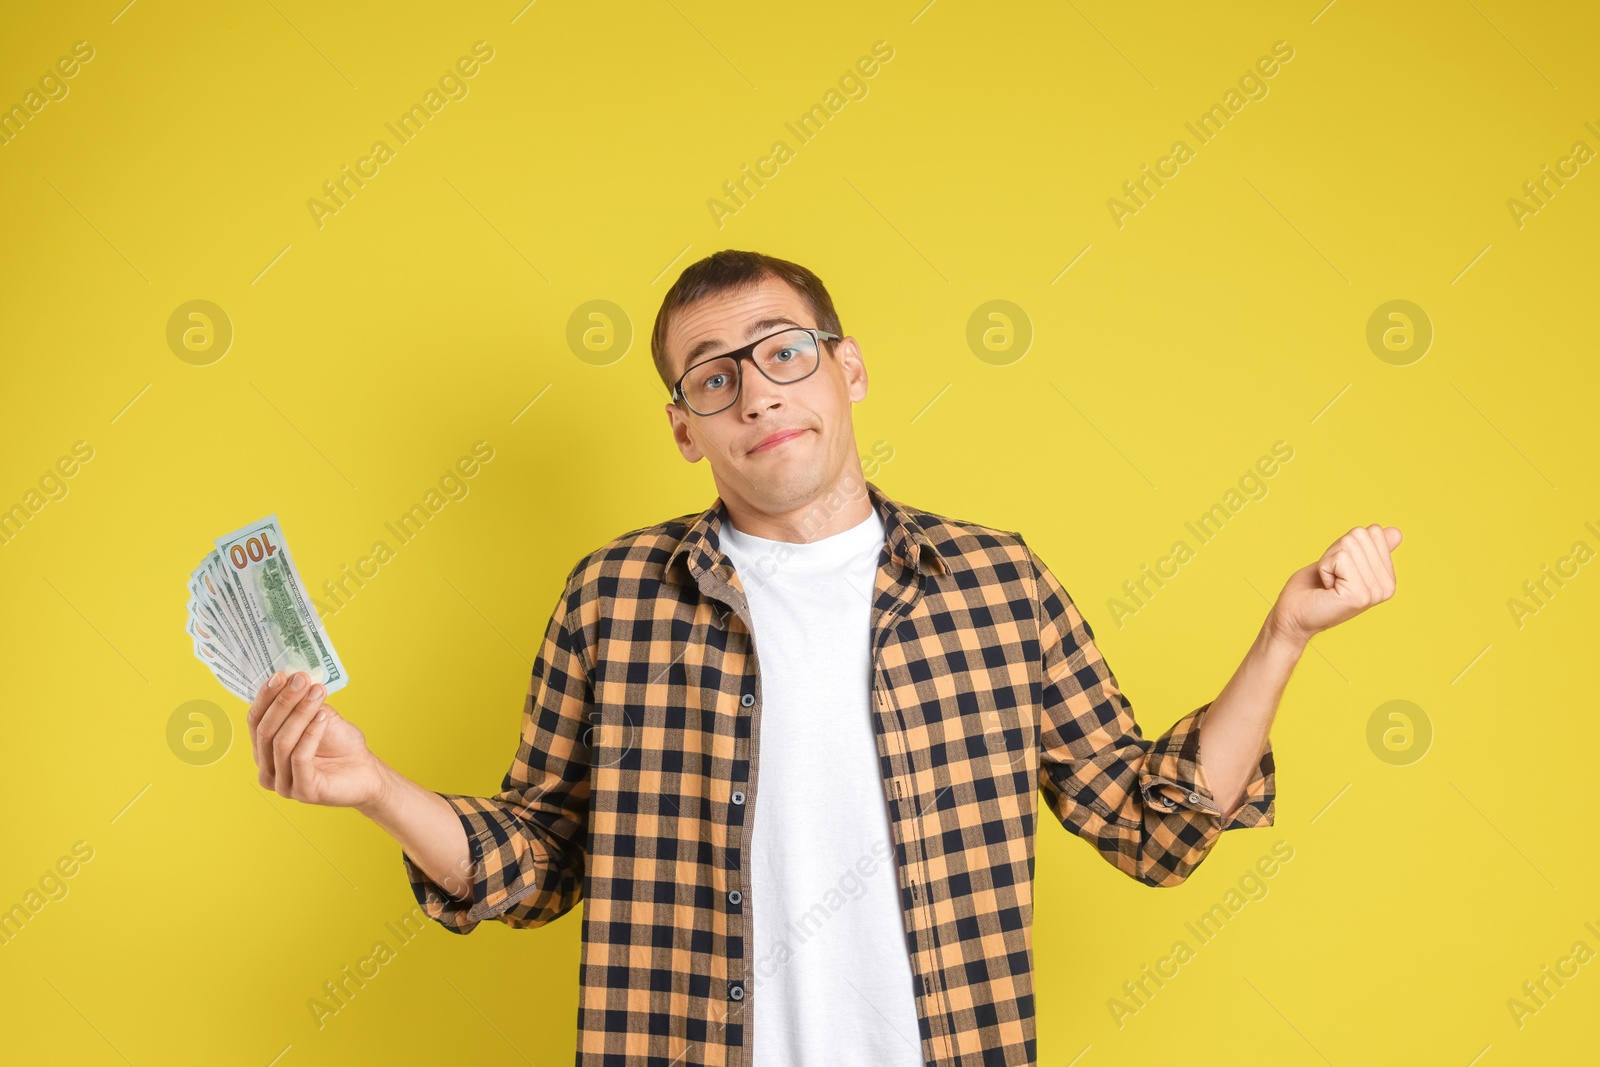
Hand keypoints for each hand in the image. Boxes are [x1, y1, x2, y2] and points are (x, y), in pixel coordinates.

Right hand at [247, 671, 386, 809]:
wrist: (367, 770)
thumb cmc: (341, 745)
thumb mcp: (319, 716)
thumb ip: (303, 702)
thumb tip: (294, 676)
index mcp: (264, 751)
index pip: (255, 720)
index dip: (265, 697)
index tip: (281, 674)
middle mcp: (267, 770)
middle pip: (266, 731)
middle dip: (284, 701)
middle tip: (301, 680)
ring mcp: (283, 784)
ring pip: (282, 743)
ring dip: (300, 713)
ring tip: (317, 692)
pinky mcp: (302, 792)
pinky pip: (299, 758)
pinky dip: (310, 733)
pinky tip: (323, 716)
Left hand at [1272, 524, 1401, 644]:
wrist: (1292, 616)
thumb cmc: (1313, 589)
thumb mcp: (1344, 562)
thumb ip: (1370, 549)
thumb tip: (1396, 532)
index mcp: (1388, 578)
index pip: (1374, 532)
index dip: (1346, 544)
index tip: (1339, 569)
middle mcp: (1387, 587)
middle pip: (1361, 535)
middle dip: (1336, 551)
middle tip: (1331, 577)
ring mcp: (1375, 592)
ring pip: (1349, 544)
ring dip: (1328, 561)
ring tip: (1328, 584)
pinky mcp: (1359, 594)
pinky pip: (1340, 558)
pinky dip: (1324, 568)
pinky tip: (1326, 588)